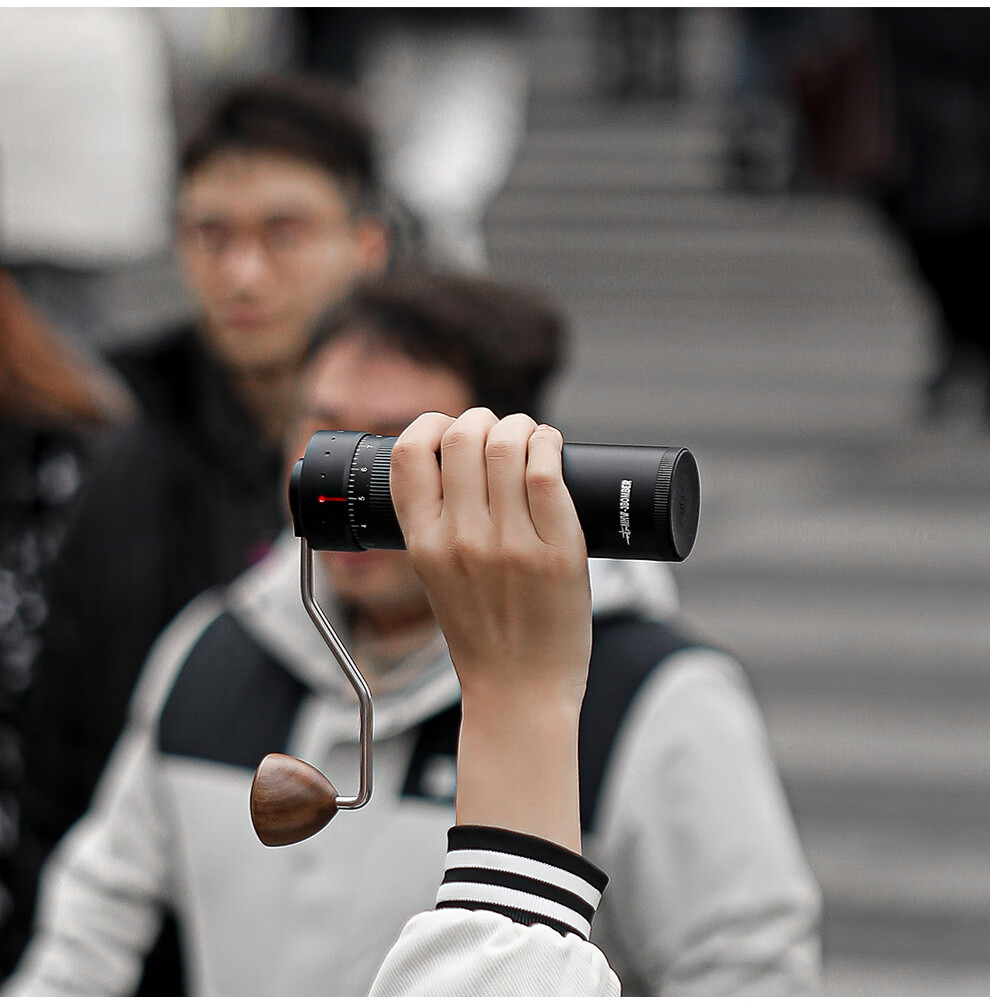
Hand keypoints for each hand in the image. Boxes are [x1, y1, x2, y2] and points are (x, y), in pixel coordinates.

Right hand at [391, 408, 591, 849]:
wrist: (520, 693)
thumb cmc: (483, 635)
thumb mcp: (437, 577)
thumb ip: (443, 526)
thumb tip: (469, 464)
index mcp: (422, 544)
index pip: (408, 454)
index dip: (428, 425)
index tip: (448, 429)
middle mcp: (460, 540)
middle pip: (463, 436)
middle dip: (481, 419)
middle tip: (498, 432)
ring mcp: (510, 545)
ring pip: (508, 444)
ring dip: (520, 426)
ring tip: (530, 437)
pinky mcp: (558, 552)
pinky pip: (548, 473)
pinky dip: (549, 444)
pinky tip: (551, 447)